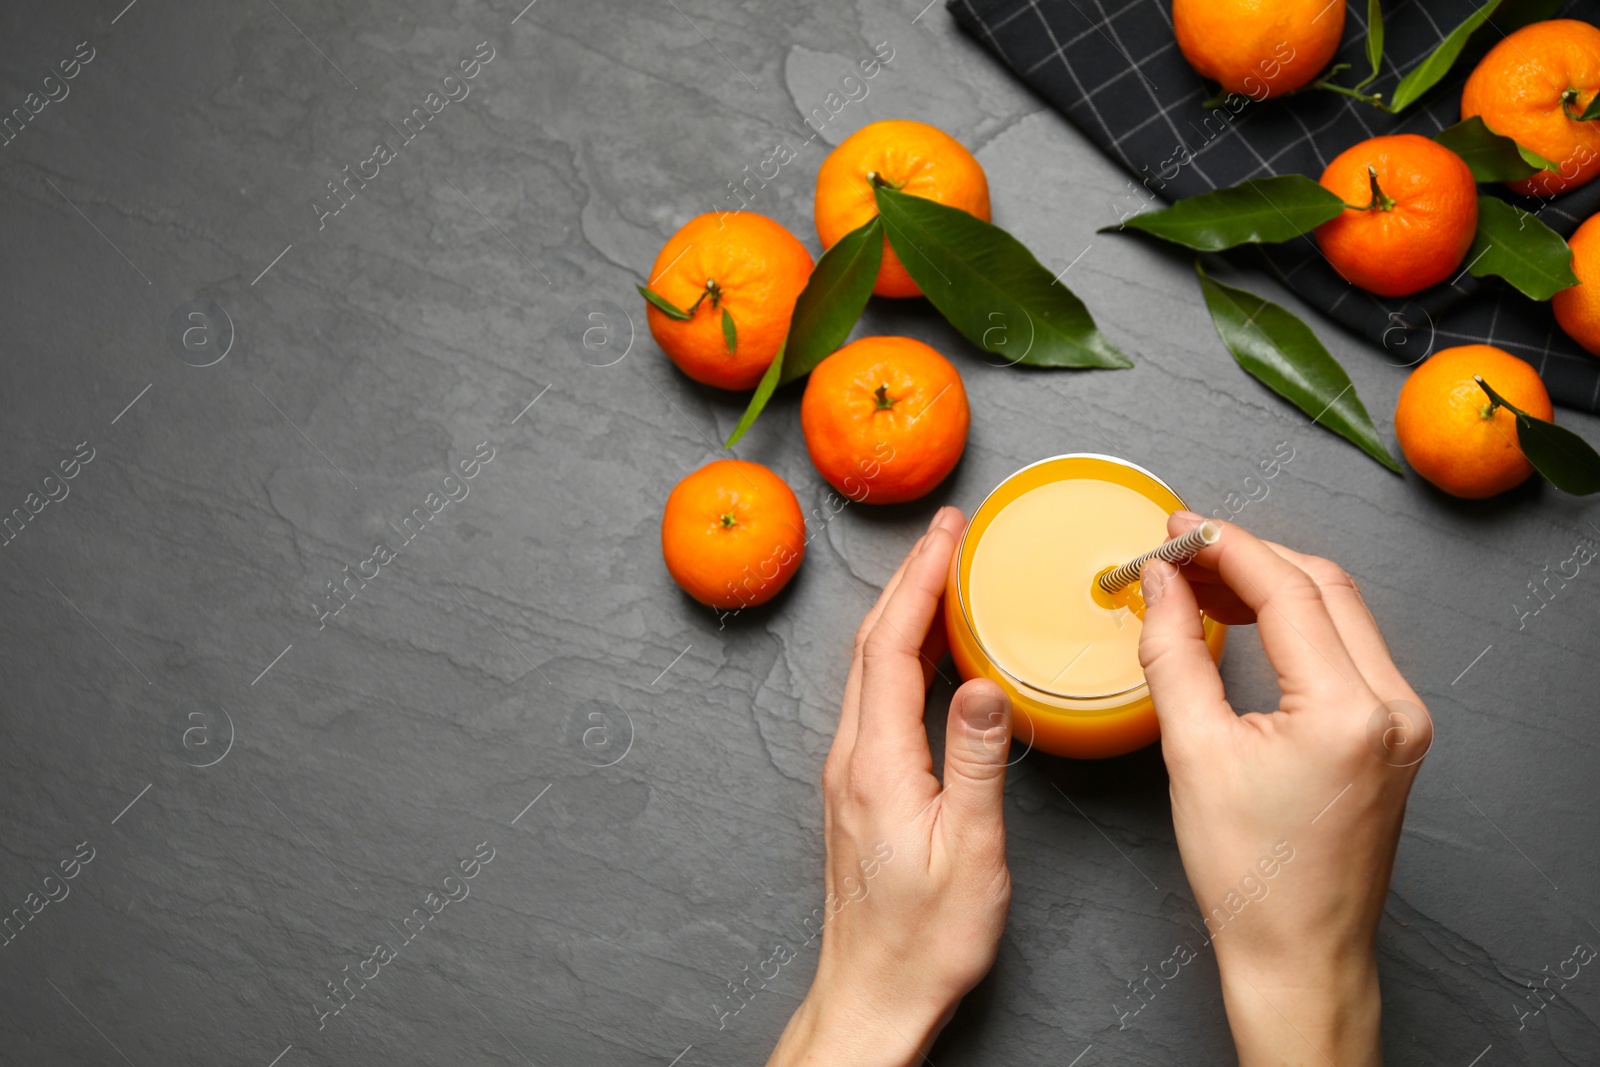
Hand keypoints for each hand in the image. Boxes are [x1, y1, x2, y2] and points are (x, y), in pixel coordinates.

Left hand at [767, 506, 1015, 1066]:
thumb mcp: (970, 851)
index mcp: (876, 762)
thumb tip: (984, 682)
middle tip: (947, 533)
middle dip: (909, 578)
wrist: (872, 992)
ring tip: (943, 573)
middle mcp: (851, 756)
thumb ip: (976, 761)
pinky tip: (934, 654)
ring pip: (870, 668)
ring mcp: (849, 771)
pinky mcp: (858, 787)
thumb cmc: (924, 937)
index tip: (947, 533)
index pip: (892, 645)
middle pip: (872, 644)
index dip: (919, 580)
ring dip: (904, 612)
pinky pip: (876, 699)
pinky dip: (904, 656)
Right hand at [1138, 511, 1430, 1066]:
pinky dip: (1293, 621)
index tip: (1174, 527)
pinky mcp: (1393, 734)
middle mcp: (1393, 707)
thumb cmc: (1248, 874)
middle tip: (1179, 550)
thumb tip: (1158, 584)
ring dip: (1270, 585)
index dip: (1225, 545)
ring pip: (1339, 611)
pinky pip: (1346, 648)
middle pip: (1323, 587)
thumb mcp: (1192, 753)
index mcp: (1348, 711)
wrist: (1298, 952)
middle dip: (1247, 556)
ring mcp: (1402, 720)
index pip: (1288, 591)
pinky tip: (1242, 621)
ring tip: (1198, 581)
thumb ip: (1172, 652)